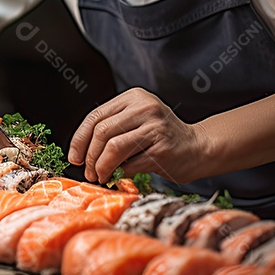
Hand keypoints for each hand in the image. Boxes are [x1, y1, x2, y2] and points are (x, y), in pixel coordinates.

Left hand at [68, 88, 211, 183]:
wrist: (199, 148)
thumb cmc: (162, 139)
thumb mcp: (137, 122)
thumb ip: (113, 129)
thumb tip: (81, 153)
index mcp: (134, 97)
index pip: (95, 116)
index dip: (79, 140)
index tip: (74, 158)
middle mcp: (144, 107)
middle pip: (101, 132)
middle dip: (90, 157)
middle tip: (89, 173)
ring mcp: (155, 126)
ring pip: (113, 147)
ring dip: (101, 167)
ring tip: (101, 177)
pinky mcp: (162, 148)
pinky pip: (130, 163)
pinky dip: (122, 173)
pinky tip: (123, 176)